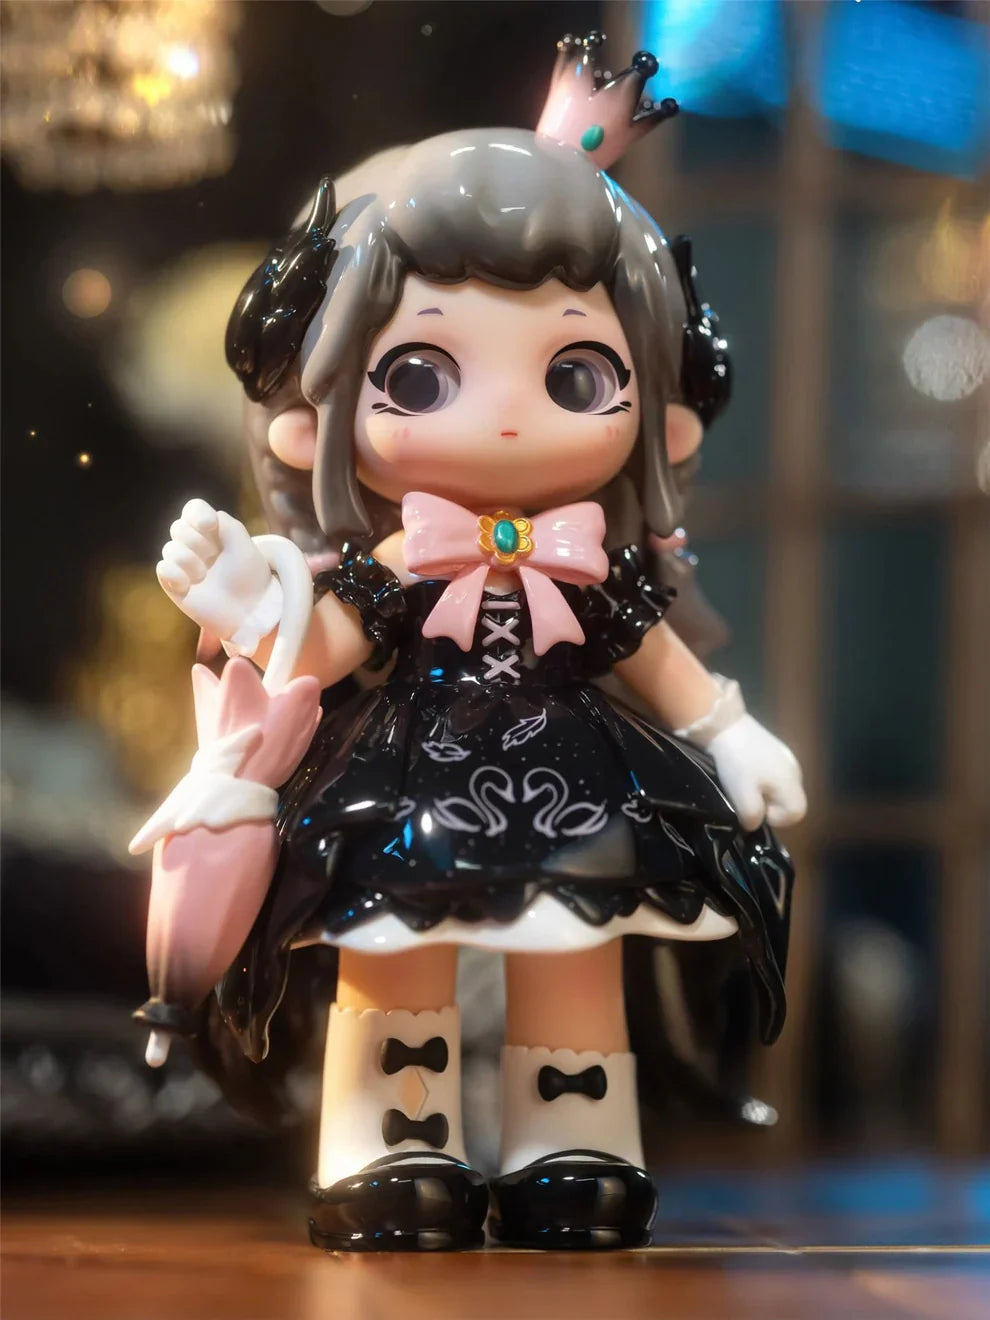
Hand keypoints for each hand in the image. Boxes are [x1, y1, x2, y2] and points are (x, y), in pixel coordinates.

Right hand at [156, 499, 282, 654]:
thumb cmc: (248, 575)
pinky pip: (163, 568)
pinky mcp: (174, 583)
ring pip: (170, 548)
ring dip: (189, 561)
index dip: (197, 514)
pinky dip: (174, 573)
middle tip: (214, 556)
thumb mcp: (243, 544)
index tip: (209, 525)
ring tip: (204, 575)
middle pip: (179, 528)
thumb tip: (202, 519)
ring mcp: (183, 563)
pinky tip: (187, 585)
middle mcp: (194, 544)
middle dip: (197, 542)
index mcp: (212, 530)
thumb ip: (224, 523)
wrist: (249, 608)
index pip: (193, 509)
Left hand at [707, 715, 806, 831]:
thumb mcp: (742, 796)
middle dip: (768, 805)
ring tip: (742, 781)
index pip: (797, 814)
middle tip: (745, 795)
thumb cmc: (736, 762)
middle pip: (788, 800)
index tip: (754, 807)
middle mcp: (795, 769)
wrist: (724, 724)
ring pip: (780, 787)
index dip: (775, 818)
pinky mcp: (774, 748)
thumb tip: (754, 823)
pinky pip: (773, 773)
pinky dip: (759, 777)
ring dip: (762, 791)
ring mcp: (786, 757)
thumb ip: (753, 816)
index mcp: (792, 782)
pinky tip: (743, 768)